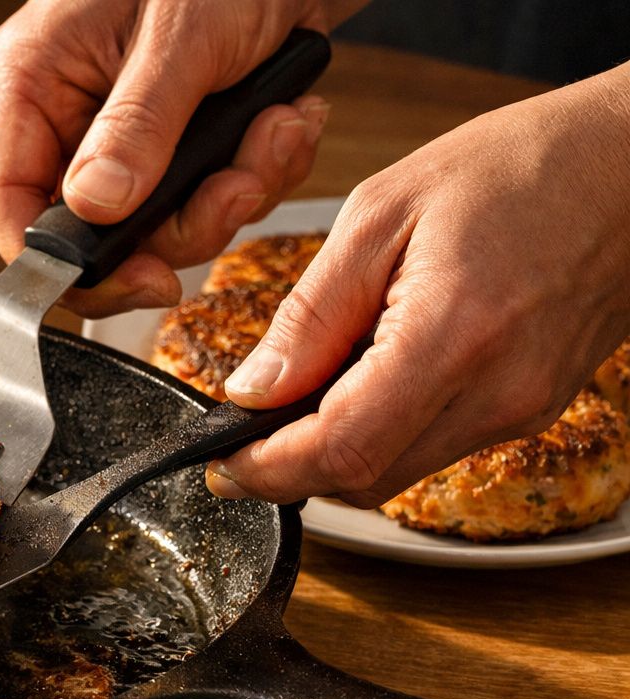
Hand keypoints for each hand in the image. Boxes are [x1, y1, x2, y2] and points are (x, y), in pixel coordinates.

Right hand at [0, 0, 353, 317]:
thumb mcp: (183, 36)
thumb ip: (138, 125)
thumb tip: (97, 208)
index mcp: (33, 77)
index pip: (7, 199)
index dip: (59, 260)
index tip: (134, 278)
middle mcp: (70, 114)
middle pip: (94, 230)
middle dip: (182, 224)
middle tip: (237, 189)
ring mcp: (125, 134)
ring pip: (161, 224)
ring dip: (234, 194)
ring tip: (279, 130)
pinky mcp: (179, 143)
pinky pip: (208, 198)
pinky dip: (261, 173)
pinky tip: (287, 120)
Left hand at [208, 63, 629, 505]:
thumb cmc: (520, 165)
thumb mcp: (382, 212)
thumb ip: (311, 313)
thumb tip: (252, 389)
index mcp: (454, 336)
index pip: (341, 449)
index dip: (267, 471)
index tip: (220, 463)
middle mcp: (498, 392)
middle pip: (363, 479)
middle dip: (290, 468)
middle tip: (245, 431)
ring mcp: (521, 409)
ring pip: (396, 473)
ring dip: (335, 452)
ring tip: (304, 393)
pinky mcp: (532, 409)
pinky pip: (434, 446)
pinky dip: (383, 431)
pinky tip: (364, 380)